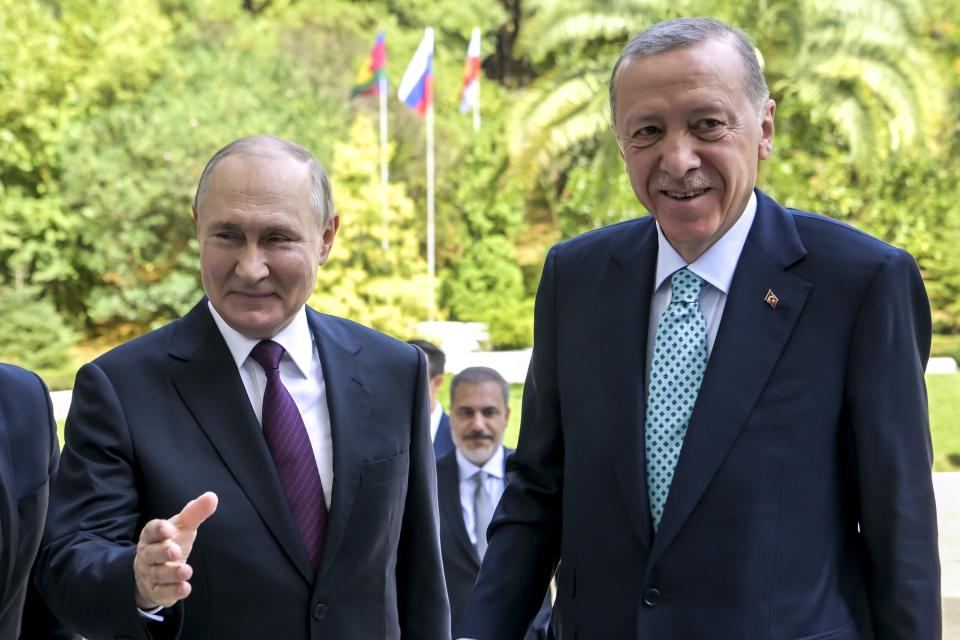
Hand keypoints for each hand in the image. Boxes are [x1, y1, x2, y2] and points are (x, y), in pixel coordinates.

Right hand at [134, 492, 217, 608]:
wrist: (153, 572)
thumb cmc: (170, 542)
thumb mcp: (183, 527)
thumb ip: (195, 513)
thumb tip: (212, 496)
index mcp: (152, 536)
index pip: (151, 531)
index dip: (159, 530)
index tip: (169, 530)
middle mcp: (148, 555)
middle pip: (151, 554)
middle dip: (163, 553)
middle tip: (175, 551)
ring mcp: (150, 574)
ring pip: (157, 574)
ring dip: (172, 574)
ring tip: (186, 571)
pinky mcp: (156, 591)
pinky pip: (162, 592)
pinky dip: (173, 591)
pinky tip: (185, 588)